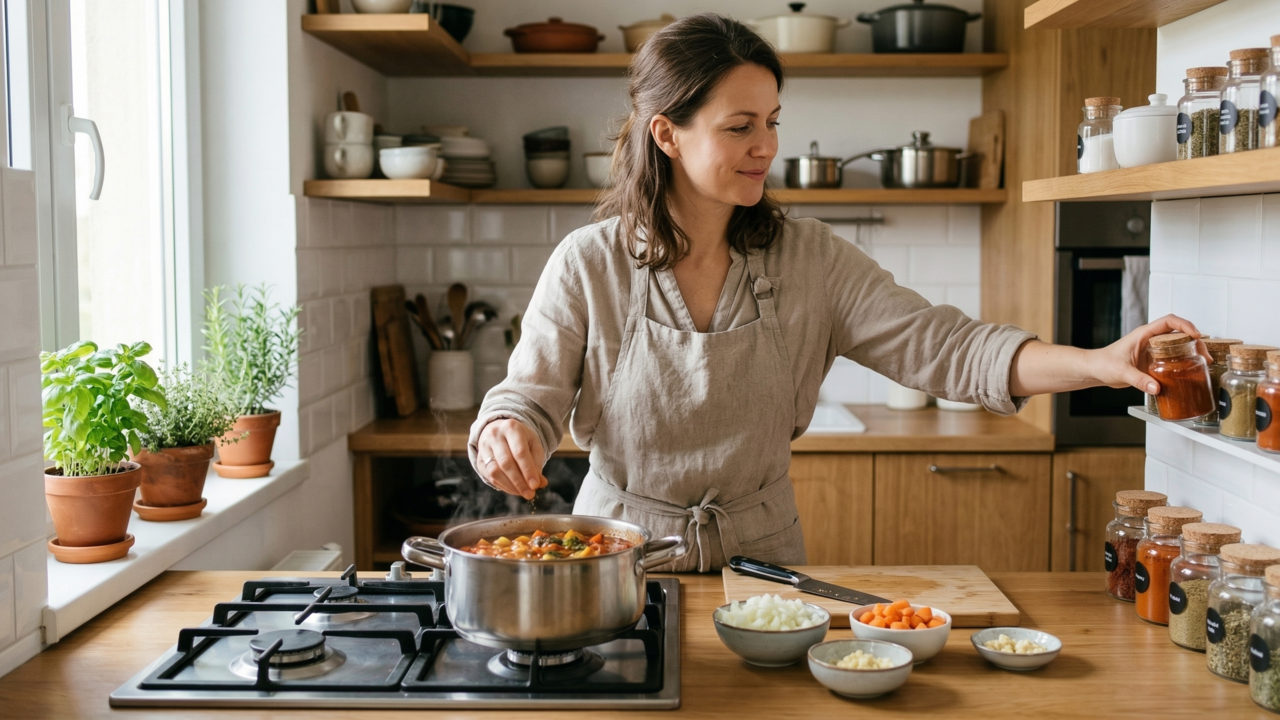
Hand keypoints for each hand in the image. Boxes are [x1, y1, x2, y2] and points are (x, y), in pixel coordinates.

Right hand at [475, 419, 547, 499]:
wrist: (499, 430)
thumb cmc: (520, 439)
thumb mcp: (533, 444)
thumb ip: (537, 463)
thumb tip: (540, 483)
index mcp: (511, 428)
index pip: (519, 452)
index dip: (528, 470)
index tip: (535, 485)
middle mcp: (494, 436)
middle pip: (505, 463)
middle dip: (519, 482)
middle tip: (530, 494)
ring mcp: (484, 447)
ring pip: (494, 471)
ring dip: (510, 486)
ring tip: (523, 493)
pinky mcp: (479, 460)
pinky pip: (489, 477)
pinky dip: (503, 486)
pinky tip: (514, 489)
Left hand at [1087, 314, 1205, 393]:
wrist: (1095, 370)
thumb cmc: (1103, 364)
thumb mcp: (1121, 372)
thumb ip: (1138, 380)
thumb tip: (1157, 387)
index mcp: (1143, 334)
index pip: (1169, 321)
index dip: (1185, 325)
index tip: (1195, 335)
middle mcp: (1150, 340)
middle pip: (1179, 333)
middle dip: (1195, 341)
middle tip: (1204, 355)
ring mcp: (1152, 350)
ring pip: (1177, 345)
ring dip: (1191, 351)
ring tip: (1203, 362)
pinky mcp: (1152, 361)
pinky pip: (1172, 358)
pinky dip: (1183, 362)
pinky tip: (1189, 371)